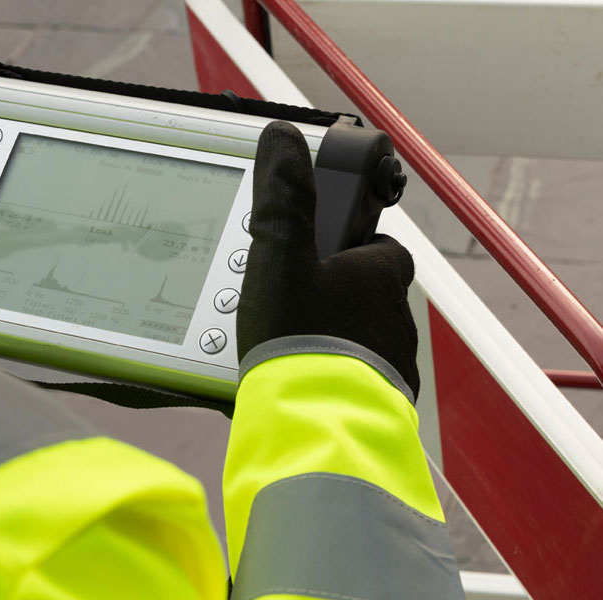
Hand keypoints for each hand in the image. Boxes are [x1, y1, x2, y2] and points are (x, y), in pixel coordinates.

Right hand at [237, 121, 418, 396]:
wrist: (319, 425)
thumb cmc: (305, 339)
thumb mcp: (280, 256)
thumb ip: (282, 196)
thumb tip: (283, 137)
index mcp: (382, 272)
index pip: (375, 243)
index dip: (344, 242)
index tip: (314, 249)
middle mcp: (395, 315)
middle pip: (362, 292)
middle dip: (328, 295)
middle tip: (285, 303)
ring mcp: (390, 361)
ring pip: (358, 337)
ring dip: (326, 338)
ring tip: (281, 347)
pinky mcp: (377, 400)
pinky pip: (350, 377)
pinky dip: (326, 376)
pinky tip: (292, 381)